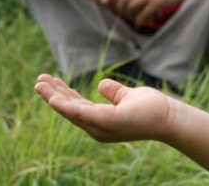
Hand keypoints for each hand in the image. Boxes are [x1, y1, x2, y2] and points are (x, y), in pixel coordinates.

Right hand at [34, 74, 176, 142]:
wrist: (170, 117)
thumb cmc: (153, 109)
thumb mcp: (128, 96)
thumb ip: (114, 92)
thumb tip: (101, 84)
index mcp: (101, 120)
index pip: (77, 107)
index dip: (63, 94)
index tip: (51, 80)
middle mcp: (97, 127)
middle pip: (69, 109)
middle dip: (53, 94)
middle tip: (38, 80)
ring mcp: (101, 127)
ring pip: (70, 111)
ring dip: (53, 97)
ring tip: (39, 83)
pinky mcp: (107, 122)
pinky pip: (80, 113)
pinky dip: (65, 105)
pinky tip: (53, 96)